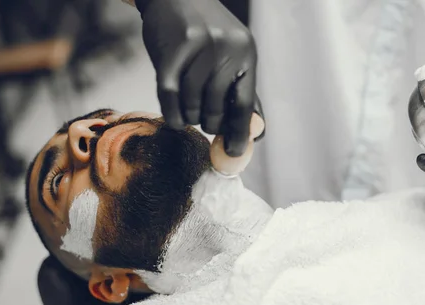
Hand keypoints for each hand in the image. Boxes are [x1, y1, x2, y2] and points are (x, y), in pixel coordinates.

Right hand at [137, 0, 262, 156]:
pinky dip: (172, 113)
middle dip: (210, 123)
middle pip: (217, 108)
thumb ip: (241, 89)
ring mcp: (198, 48)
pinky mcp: (171, 51)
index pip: (245, 103)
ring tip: (189, 110)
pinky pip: (170, 95)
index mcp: (246, 52)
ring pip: (193, 104)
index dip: (238, 132)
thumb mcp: (232, 53)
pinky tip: (174, 118)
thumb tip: (253, 134)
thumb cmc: (206, 31)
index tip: (233, 152)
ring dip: (190, 116)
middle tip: (205, 120)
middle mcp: (225, 48)